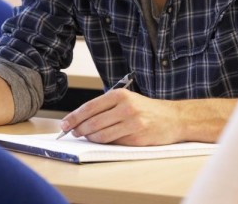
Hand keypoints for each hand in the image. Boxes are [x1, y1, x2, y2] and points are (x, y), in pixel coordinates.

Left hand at [60, 89, 180, 145]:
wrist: (173, 118)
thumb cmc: (146, 109)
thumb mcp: (127, 99)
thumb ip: (106, 107)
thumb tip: (81, 119)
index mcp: (120, 95)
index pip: (90, 107)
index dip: (74, 117)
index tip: (64, 124)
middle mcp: (125, 107)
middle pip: (92, 122)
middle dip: (79, 129)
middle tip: (73, 133)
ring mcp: (131, 123)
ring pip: (101, 135)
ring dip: (90, 138)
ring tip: (86, 137)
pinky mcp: (136, 137)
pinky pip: (113, 142)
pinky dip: (104, 143)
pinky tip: (102, 140)